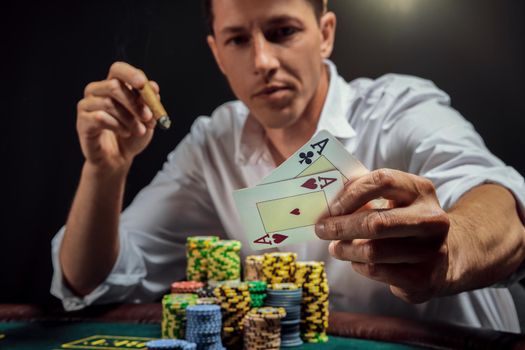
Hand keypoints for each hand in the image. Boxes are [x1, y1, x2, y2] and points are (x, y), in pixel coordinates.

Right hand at [76, 62, 159, 170]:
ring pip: (108, 103)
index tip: (143, 84)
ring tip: (140, 130)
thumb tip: (154, 86)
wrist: (119, 158)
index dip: (130, 74)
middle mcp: (97, 91)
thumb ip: (150, 103)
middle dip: (134, 102)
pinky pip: (100, 118)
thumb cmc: (132, 135)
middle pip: (113, 85)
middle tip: (148, 116)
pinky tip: (125, 133)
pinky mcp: (82, 121)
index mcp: (113, 85)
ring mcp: (87, 106)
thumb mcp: (147, 120)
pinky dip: (117, 126)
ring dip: (129, 118)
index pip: (118, 70)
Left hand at [315, 169, 450, 302]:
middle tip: (321, 229)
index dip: (352, 193)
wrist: (445, 258)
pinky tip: (355, 261)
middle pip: (376, 222)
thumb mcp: (395, 200)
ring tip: (335, 247)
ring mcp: (431, 251)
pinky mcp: (423, 278)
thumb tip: (328, 203)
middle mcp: (432, 219)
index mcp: (421, 191)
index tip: (332, 207)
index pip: (383, 181)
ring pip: (373, 251)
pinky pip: (377, 271)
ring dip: (345, 249)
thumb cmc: (405, 222)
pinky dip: (358, 265)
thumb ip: (367, 195)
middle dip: (341, 227)